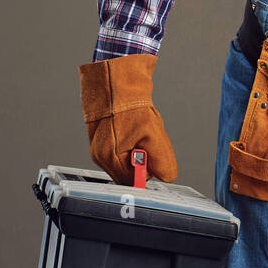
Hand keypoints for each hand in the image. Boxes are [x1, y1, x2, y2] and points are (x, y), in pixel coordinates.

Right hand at [78, 53, 178, 184]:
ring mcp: (99, 150)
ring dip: (138, 151)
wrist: (114, 85)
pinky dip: (132, 145)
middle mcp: (101, 158)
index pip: (134, 182)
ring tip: (140, 133)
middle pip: (130, 173)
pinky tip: (134, 131)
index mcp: (109, 158)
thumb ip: (162, 161)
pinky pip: (122, 152)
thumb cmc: (130, 107)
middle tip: (147, 140)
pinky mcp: (102, 142)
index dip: (148, 171)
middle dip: (143, 160)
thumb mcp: (154, 135)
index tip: (153, 157)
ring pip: (127, 162)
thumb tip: (167, 177)